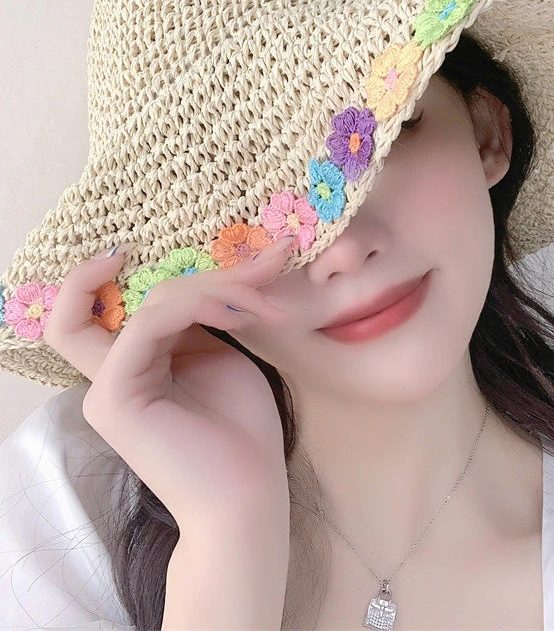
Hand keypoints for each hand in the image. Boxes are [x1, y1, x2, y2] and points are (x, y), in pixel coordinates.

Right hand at [42, 236, 295, 525]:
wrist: (248, 496)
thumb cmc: (240, 434)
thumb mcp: (221, 356)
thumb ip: (202, 318)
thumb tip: (210, 272)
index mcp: (134, 364)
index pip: (103, 306)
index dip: (96, 273)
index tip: (139, 245)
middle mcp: (111, 373)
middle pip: (134, 296)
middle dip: (206, 272)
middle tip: (268, 261)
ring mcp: (107, 387)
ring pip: (148, 304)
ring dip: (216, 288)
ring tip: (267, 296)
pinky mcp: (115, 398)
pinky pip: (150, 326)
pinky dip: (199, 307)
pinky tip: (242, 312)